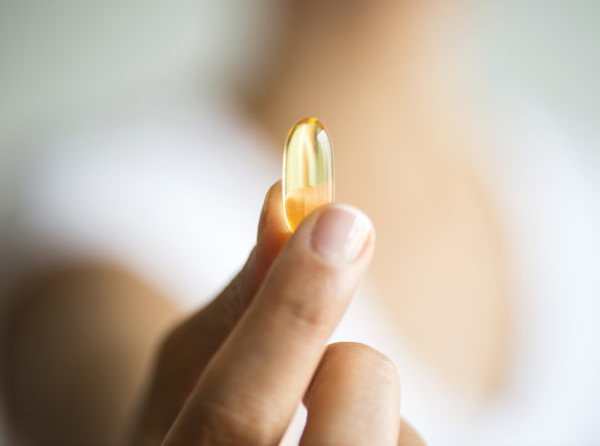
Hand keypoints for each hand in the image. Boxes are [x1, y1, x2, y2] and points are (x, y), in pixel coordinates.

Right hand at [130, 181, 424, 444]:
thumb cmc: (194, 420)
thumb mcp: (190, 366)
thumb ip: (240, 296)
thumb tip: (283, 202)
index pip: (235, 416)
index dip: (291, 312)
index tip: (339, 221)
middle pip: (348, 442)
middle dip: (349, 366)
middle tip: (327, 357)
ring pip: (401, 444)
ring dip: (367, 409)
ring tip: (318, 428)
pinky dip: (389, 433)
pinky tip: (345, 444)